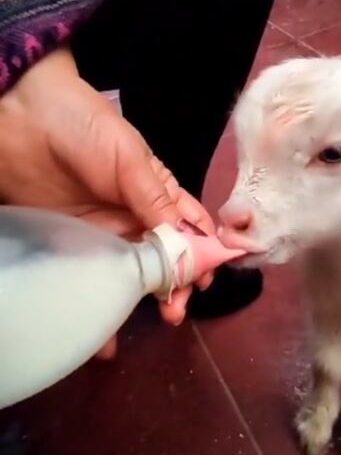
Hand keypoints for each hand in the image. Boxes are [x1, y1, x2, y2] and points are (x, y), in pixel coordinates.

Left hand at [0, 47, 214, 353]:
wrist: (19, 118)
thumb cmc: (85, 129)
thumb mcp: (129, 158)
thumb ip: (157, 201)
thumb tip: (189, 243)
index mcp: (157, 194)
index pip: (190, 228)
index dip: (203, 253)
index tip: (207, 279)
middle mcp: (135, 218)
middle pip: (166, 258)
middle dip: (178, 284)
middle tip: (178, 308)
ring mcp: (104, 236)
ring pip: (134, 275)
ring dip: (147, 300)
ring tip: (160, 318)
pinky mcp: (71, 247)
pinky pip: (92, 280)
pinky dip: (101, 308)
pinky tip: (107, 337)